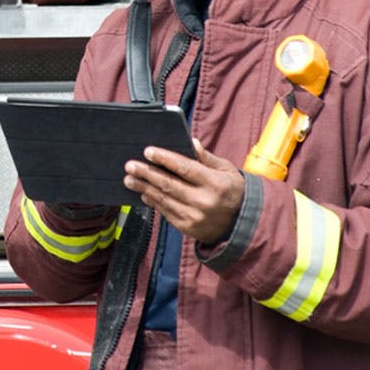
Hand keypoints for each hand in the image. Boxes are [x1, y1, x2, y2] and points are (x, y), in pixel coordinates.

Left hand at [123, 138, 244, 243]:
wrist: (241, 223)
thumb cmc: (232, 190)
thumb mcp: (226, 170)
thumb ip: (207, 158)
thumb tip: (191, 142)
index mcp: (215, 183)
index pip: (185, 168)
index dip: (165, 159)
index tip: (148, 151)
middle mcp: (204, 201)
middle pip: (170, 184)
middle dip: (147, 173)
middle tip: (130, 165)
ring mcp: (195, 216)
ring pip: (164, 199)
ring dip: (144, 188)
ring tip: (129, 179)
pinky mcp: (188, 228)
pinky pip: (166, 212)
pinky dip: (153, 202)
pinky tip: (143, 193)